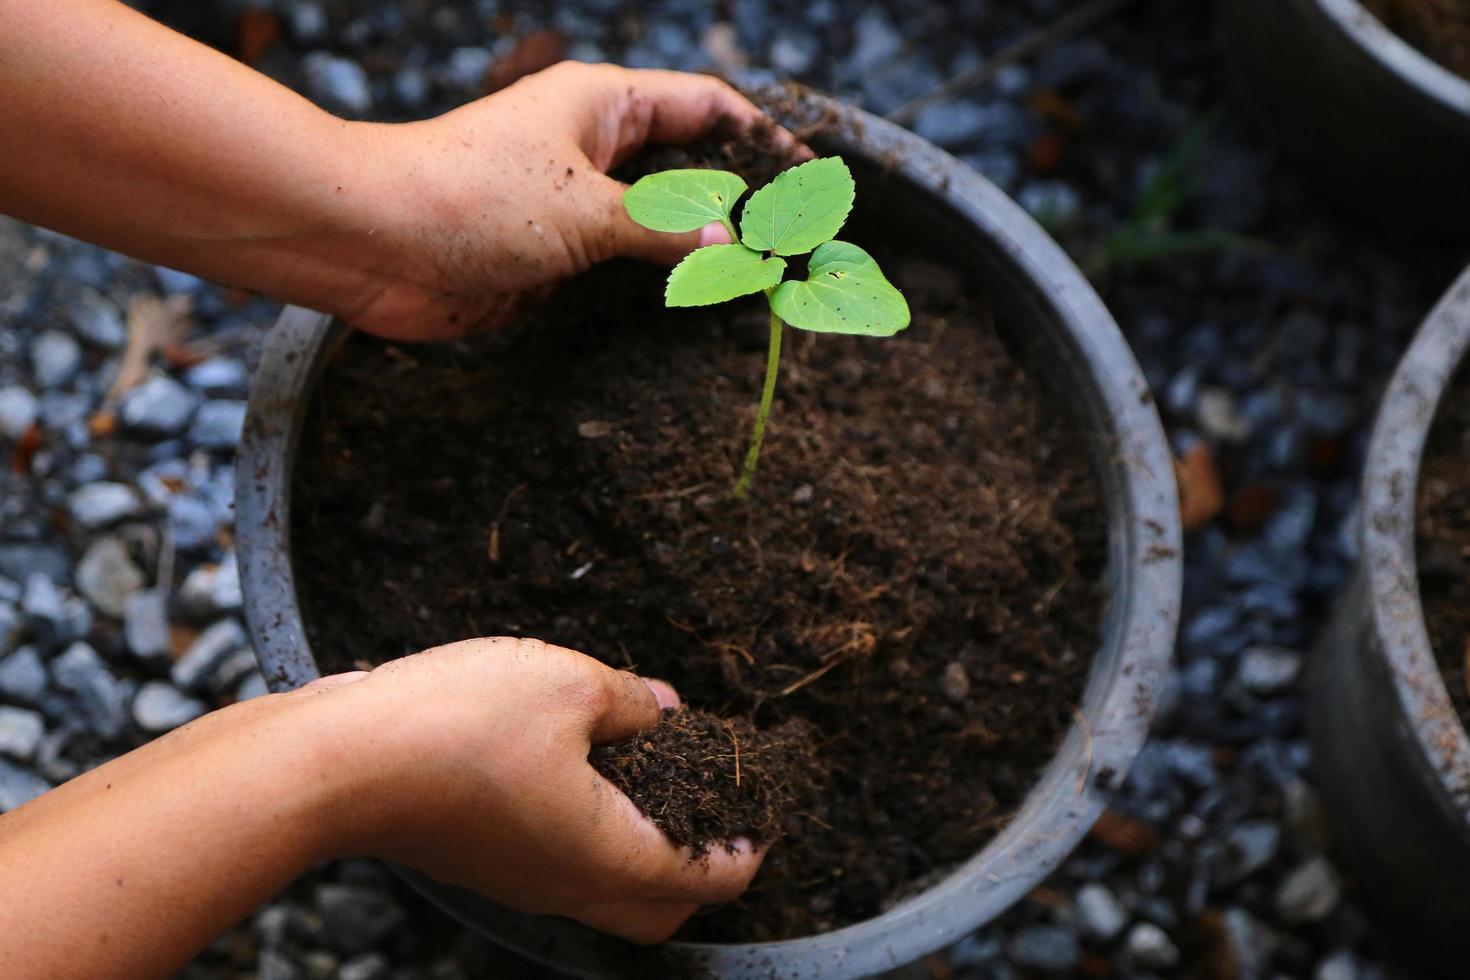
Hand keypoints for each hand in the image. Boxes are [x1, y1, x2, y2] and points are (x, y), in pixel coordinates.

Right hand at [308, 637, 763, 942]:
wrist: (333, 765)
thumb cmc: (456, 726)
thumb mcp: (568, 685)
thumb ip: (632, 701)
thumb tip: (664, 711)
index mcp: (608, 857)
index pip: (705, 881)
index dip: (745, 851)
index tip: (763, 816)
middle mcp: (565, 885)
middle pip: (657, 906)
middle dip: (700, 867)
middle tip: (717, 809)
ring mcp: (518, 876)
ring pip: (605, 885)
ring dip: (643, 842)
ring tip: (656, 771)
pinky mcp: (481, 855)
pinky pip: (558, 858)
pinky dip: (591, 826)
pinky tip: (582, 759)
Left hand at [342, 63, 794, 340]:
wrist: (370, 244)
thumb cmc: (467, 198)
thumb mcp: (582, 207)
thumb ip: (664, 228)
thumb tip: (735, 243)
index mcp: (604, 104)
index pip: (707, 106)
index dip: (763, 137)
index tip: (809, 178)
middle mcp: (594, 148)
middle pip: (692, 165)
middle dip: (744, 200)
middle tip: (797, 244)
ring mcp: (575, 203)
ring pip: (661, 221)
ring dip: (705, 249)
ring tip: (763, 285)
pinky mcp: (555, 256)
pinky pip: (624, 267)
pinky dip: (662, 285)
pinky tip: (699, 313)